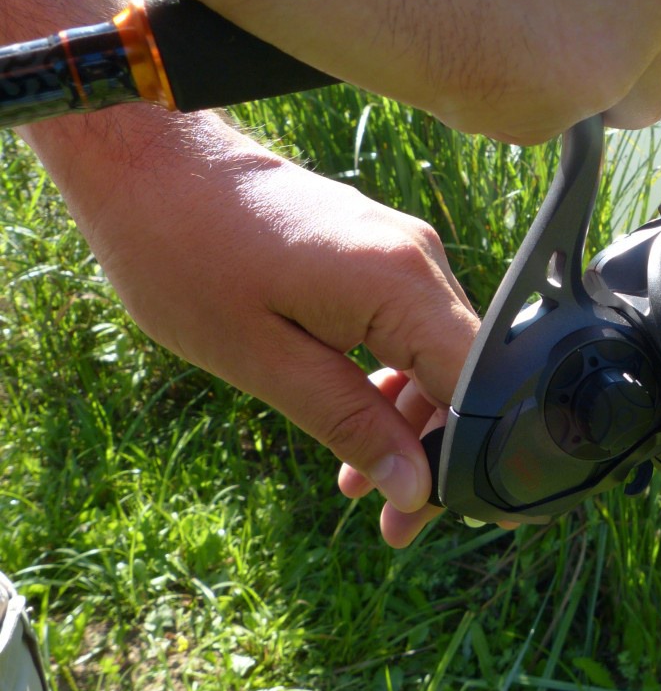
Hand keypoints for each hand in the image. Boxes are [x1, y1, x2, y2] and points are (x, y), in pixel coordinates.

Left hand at [56, 111, 475, 535]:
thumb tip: (416, 486)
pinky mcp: (382, 251)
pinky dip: (395, 381)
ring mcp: (403, 249)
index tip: (444, 514)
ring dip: (413, 422)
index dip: (472, 456)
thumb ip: (348, 421)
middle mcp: (419, 259)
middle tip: (397, 526)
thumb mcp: (263, 361)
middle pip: (467, 372)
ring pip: (441, 354)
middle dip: (439, 452)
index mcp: (398, 283)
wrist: (153, 164)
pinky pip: (413, 328)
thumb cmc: (189, 255)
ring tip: (361, 487)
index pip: (478, 385)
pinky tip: (358, 424)